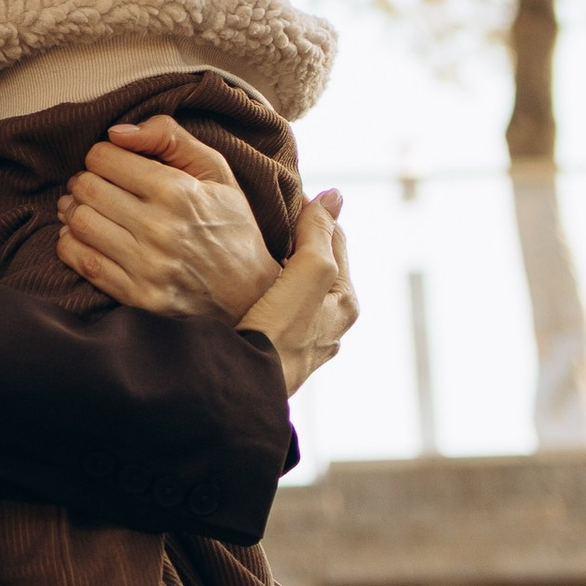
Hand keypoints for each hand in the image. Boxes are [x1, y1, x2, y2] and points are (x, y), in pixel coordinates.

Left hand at [55, 116, 280, 320]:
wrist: (250, 293)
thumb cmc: (230, 224)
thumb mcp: (215, 169)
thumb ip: (169, 136)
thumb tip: (116, 132)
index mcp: (178, 192)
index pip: (104, 158)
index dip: (103, 155)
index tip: (113, 164)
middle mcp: (160, 229)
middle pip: (86, 188)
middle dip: (86, 181)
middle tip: (98, 186)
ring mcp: (147, 267)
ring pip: (79, 223)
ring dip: (76, 212)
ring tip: (91, 209)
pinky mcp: (137, 296)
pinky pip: (81, 262)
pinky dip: (72, 244)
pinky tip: (86, 237)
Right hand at [240, 191, 357, 393]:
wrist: (240, 393)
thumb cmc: (277, 335)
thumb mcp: (308, 275)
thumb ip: (320, 236)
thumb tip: (334, 195)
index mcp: (344, 303)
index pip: (333, 237)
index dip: (310, 211)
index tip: (280, 192)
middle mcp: (331, 324)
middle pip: (316, 262)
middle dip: (297, 237)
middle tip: (265, 213)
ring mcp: (304, 341)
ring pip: (295, 286)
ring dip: (280, 263)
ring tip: (253, 244)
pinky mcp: (277, 352)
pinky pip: (277, 307)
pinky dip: (267, 287)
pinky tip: (245, 283)